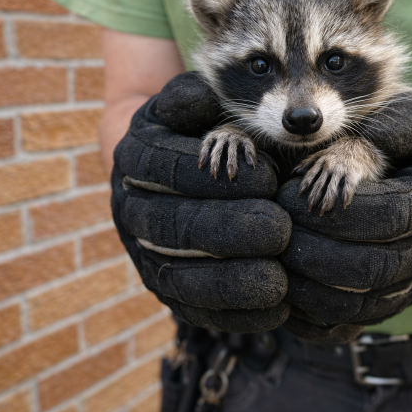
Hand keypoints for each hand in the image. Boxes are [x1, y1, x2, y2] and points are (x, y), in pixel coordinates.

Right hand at [111, 73, 292, 332]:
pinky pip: (194, 309)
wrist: (167, 170)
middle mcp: (132, 210)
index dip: (218, 177)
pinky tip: (273, 309)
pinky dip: (233, 314)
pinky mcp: (166, 289)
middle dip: (229, 231)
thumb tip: (202, 98)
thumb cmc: (196, 128)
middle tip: (279, 231)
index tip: (267, 178)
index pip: (170, 169)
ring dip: (230, 282)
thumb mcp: (192, 103)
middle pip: (175, 227)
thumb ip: (197, 97)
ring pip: (180, 276)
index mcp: (136, 159)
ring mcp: (145, 254)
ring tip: (278, 281)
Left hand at [276, 92, 411, 341]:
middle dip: (319, 251)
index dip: (339, 210)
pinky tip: (287, 292)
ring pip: (363, 304)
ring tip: (278, 260)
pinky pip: (353, 324)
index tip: (295, 196)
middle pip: (375, 266)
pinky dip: (315, 316)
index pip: (391, 214)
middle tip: (279, 232)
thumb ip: (398, 123)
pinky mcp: (395, 304)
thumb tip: (364, 138)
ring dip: (312, 287)